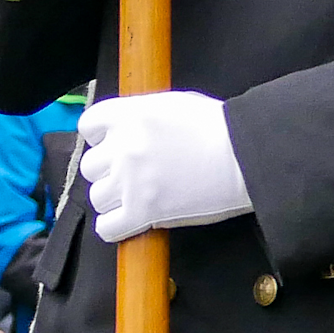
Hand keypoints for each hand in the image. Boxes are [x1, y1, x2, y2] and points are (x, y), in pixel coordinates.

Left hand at [77, 91, 249, 243]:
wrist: (245, 156)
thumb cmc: (220, 129)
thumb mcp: (173, 105)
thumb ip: (141, 115)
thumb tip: (124, 129)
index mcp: (130, 115)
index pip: (88, 126)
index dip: (100, 139)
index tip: (115, 146)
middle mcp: (124, 146)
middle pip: (91, 166)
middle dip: (110, 172)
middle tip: (135, 176)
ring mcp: (130, 180)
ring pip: (97, 197)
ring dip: (114, 200)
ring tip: (139, 198)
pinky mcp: (142, 212)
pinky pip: (106, 228)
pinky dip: (116, 228)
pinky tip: (132, 222)